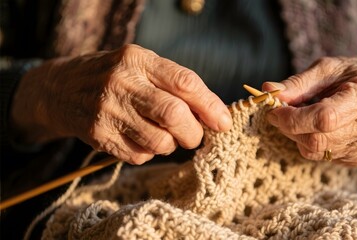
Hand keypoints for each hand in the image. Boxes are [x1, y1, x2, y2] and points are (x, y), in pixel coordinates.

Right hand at [11, 44, 231, 163]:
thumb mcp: (142, 66)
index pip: (185, 83)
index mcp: (138, 60)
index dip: (210, 106)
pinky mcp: (98, 135)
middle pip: (174, 116)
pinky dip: (149, 153)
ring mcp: (107, 111)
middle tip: (194, 136)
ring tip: (162, 134)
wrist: (60, 89)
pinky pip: (139, 156)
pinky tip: (139, 138)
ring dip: (171, 145)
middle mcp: (121, 83)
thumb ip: (176, 84)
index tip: (224, 122)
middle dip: (193, 133)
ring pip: (159, 142)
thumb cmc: (114, 76)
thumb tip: (216, 114)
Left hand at [263, 57, 356, 165]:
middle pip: (318, 140)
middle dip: (290, 128)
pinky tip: (315, 128)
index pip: (324, 118)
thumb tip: (269, 90)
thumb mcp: (326, 69)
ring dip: (297, 136)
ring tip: (300, 118)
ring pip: (316, 152)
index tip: (275, 111)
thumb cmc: (350, 76)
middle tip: (279, 114)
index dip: (294, 118)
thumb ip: (297, 82)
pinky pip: (322, 158)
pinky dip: (309, 144)